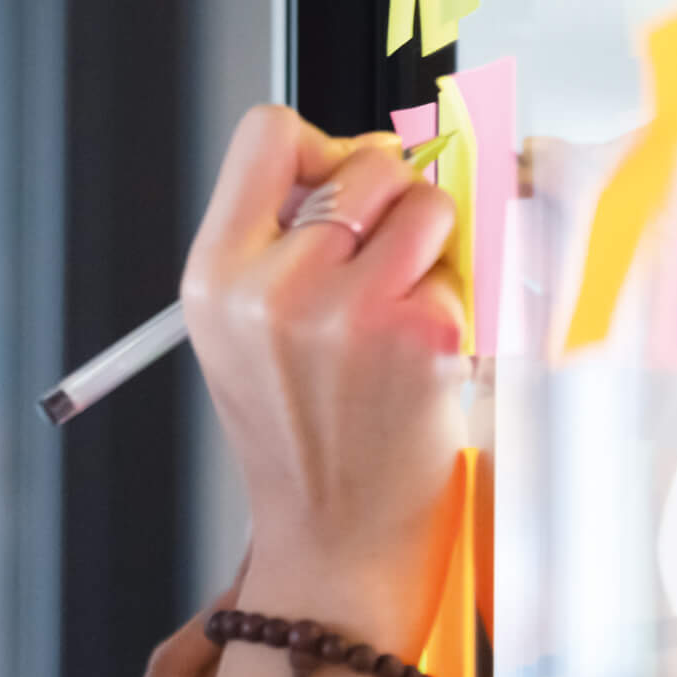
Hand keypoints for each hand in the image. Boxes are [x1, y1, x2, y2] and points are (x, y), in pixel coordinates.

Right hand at [179, 107, 465, 655]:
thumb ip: (277, 239)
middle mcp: (271, 287)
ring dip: (433, 249)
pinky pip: (463, 269)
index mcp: (214, 277)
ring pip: (427, 203)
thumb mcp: (240, 330)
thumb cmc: (299, 435)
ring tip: (401, 314)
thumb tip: (366, 153)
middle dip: (389, 203)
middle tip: (381, 269)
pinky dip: (458, 304)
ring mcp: (347, 310)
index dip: (318, 149)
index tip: (339, 192)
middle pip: (364, 162)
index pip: (267, 133)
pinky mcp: (422, 335)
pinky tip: (424, 358)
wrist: (334, 542)